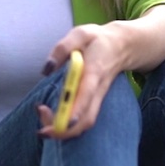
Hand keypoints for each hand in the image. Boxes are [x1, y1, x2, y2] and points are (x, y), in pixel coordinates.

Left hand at [36, 23, 129, 139]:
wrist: (121, 46)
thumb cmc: (98, 40)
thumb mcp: (81, 34)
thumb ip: (63, 48)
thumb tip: (47, 69)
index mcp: (94, 72)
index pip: (87, 94)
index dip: (75, 110)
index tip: (62, 122)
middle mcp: (97, 90)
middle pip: (86, 119)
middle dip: (64, 130)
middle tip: (42, 129)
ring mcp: (97, 99)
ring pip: (85, 124)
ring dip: (64, 131)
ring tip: (43, 125)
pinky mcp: (93, 103)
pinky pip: (83, 122)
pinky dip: (68, 127)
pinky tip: (52, 121)